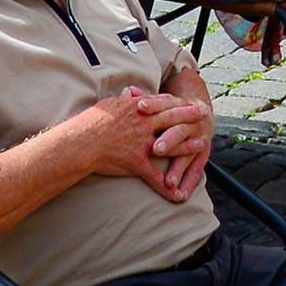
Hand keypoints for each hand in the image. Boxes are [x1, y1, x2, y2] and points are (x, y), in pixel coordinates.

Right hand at [79, 79, 195, 187]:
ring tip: (202, 144)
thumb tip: (131, 92)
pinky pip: (154, 177)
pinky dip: (166, 187)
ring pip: (170, 144)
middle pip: (172, 118)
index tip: (189, 101)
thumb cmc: (91, 121)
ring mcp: (142, 144)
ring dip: (187, 145)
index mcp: (137, 109)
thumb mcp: (110, 104)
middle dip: (190, 115)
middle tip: (204, 114)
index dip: (178, 103)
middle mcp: (144, 124)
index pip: (163, 103)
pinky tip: (176, 194)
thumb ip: (124, 99)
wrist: (81, 141)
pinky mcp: (137, 162)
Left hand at [145, 82, 213, 199]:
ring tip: (168, 182)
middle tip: (156, 149)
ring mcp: (198, 139)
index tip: (140, 107)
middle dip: (168, 140)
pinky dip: (188, 182)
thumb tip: (128, 90)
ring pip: (188, 154)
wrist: (202, 113)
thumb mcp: (164, 104)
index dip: (152, 105)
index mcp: (179, 108)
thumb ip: (146, 99)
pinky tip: (182, 195)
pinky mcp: (202, 153)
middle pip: (178, 131)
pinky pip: (196, 169)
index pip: (164, 105)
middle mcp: (190, 123)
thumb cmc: (174, 111)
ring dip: (178, 168)